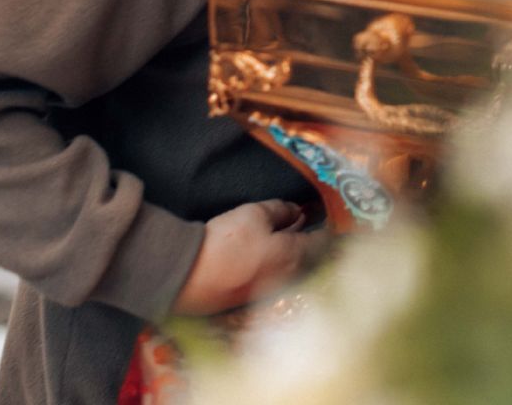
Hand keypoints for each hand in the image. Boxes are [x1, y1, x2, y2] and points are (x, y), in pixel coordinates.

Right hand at [172, 199, 322, 315]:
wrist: (184, 276)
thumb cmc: (225, 242)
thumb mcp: (254, 215)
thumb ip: (280, 211)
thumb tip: (297, 212)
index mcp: (296, 257)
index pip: (324, 242)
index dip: (327, 226)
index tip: (325, 216)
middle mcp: (288, 279)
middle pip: (311, 259)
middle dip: (313, 241)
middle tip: (308, 224)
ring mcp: (269, 292)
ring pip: (293, 270)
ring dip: (295, 254)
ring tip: (288, 236)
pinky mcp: (249, 301)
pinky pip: (274, 279)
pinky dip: (277, 266)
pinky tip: (267, 255)